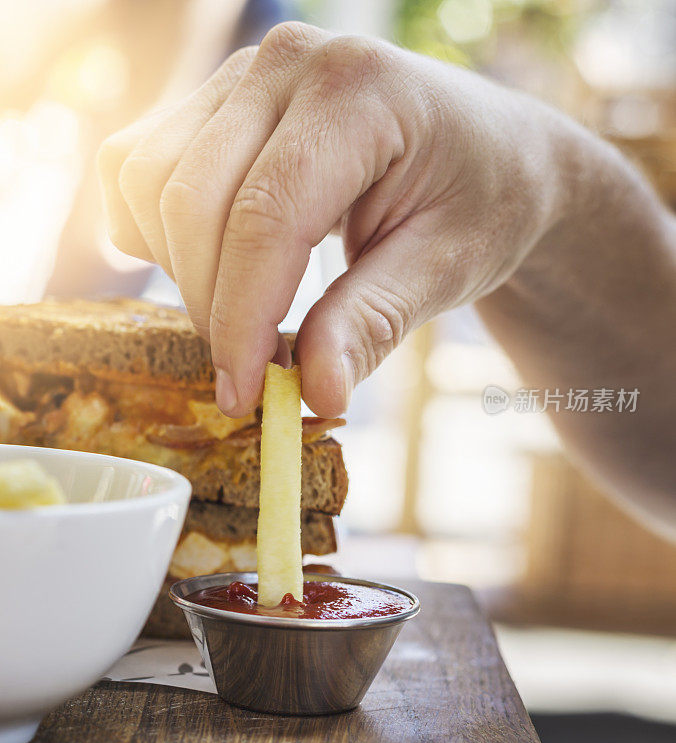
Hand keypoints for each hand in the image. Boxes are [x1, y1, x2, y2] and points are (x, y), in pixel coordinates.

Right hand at [98, 22, 561, 416]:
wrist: (488, 151)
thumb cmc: (481, 201)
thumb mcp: (447, 268)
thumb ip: (372, 324)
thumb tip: (314, 394)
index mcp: (360, 92)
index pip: (267, 215)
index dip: (242, 317)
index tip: (243, 395)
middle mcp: (288, 62)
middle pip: (192, 200)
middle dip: (210, 305)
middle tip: (251, 372)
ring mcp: (244, 73)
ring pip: (148, 182)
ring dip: (180, 269)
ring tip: (244, 313)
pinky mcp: (217, 99)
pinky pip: (139, 167)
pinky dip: (158, 232)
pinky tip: (214, 262)